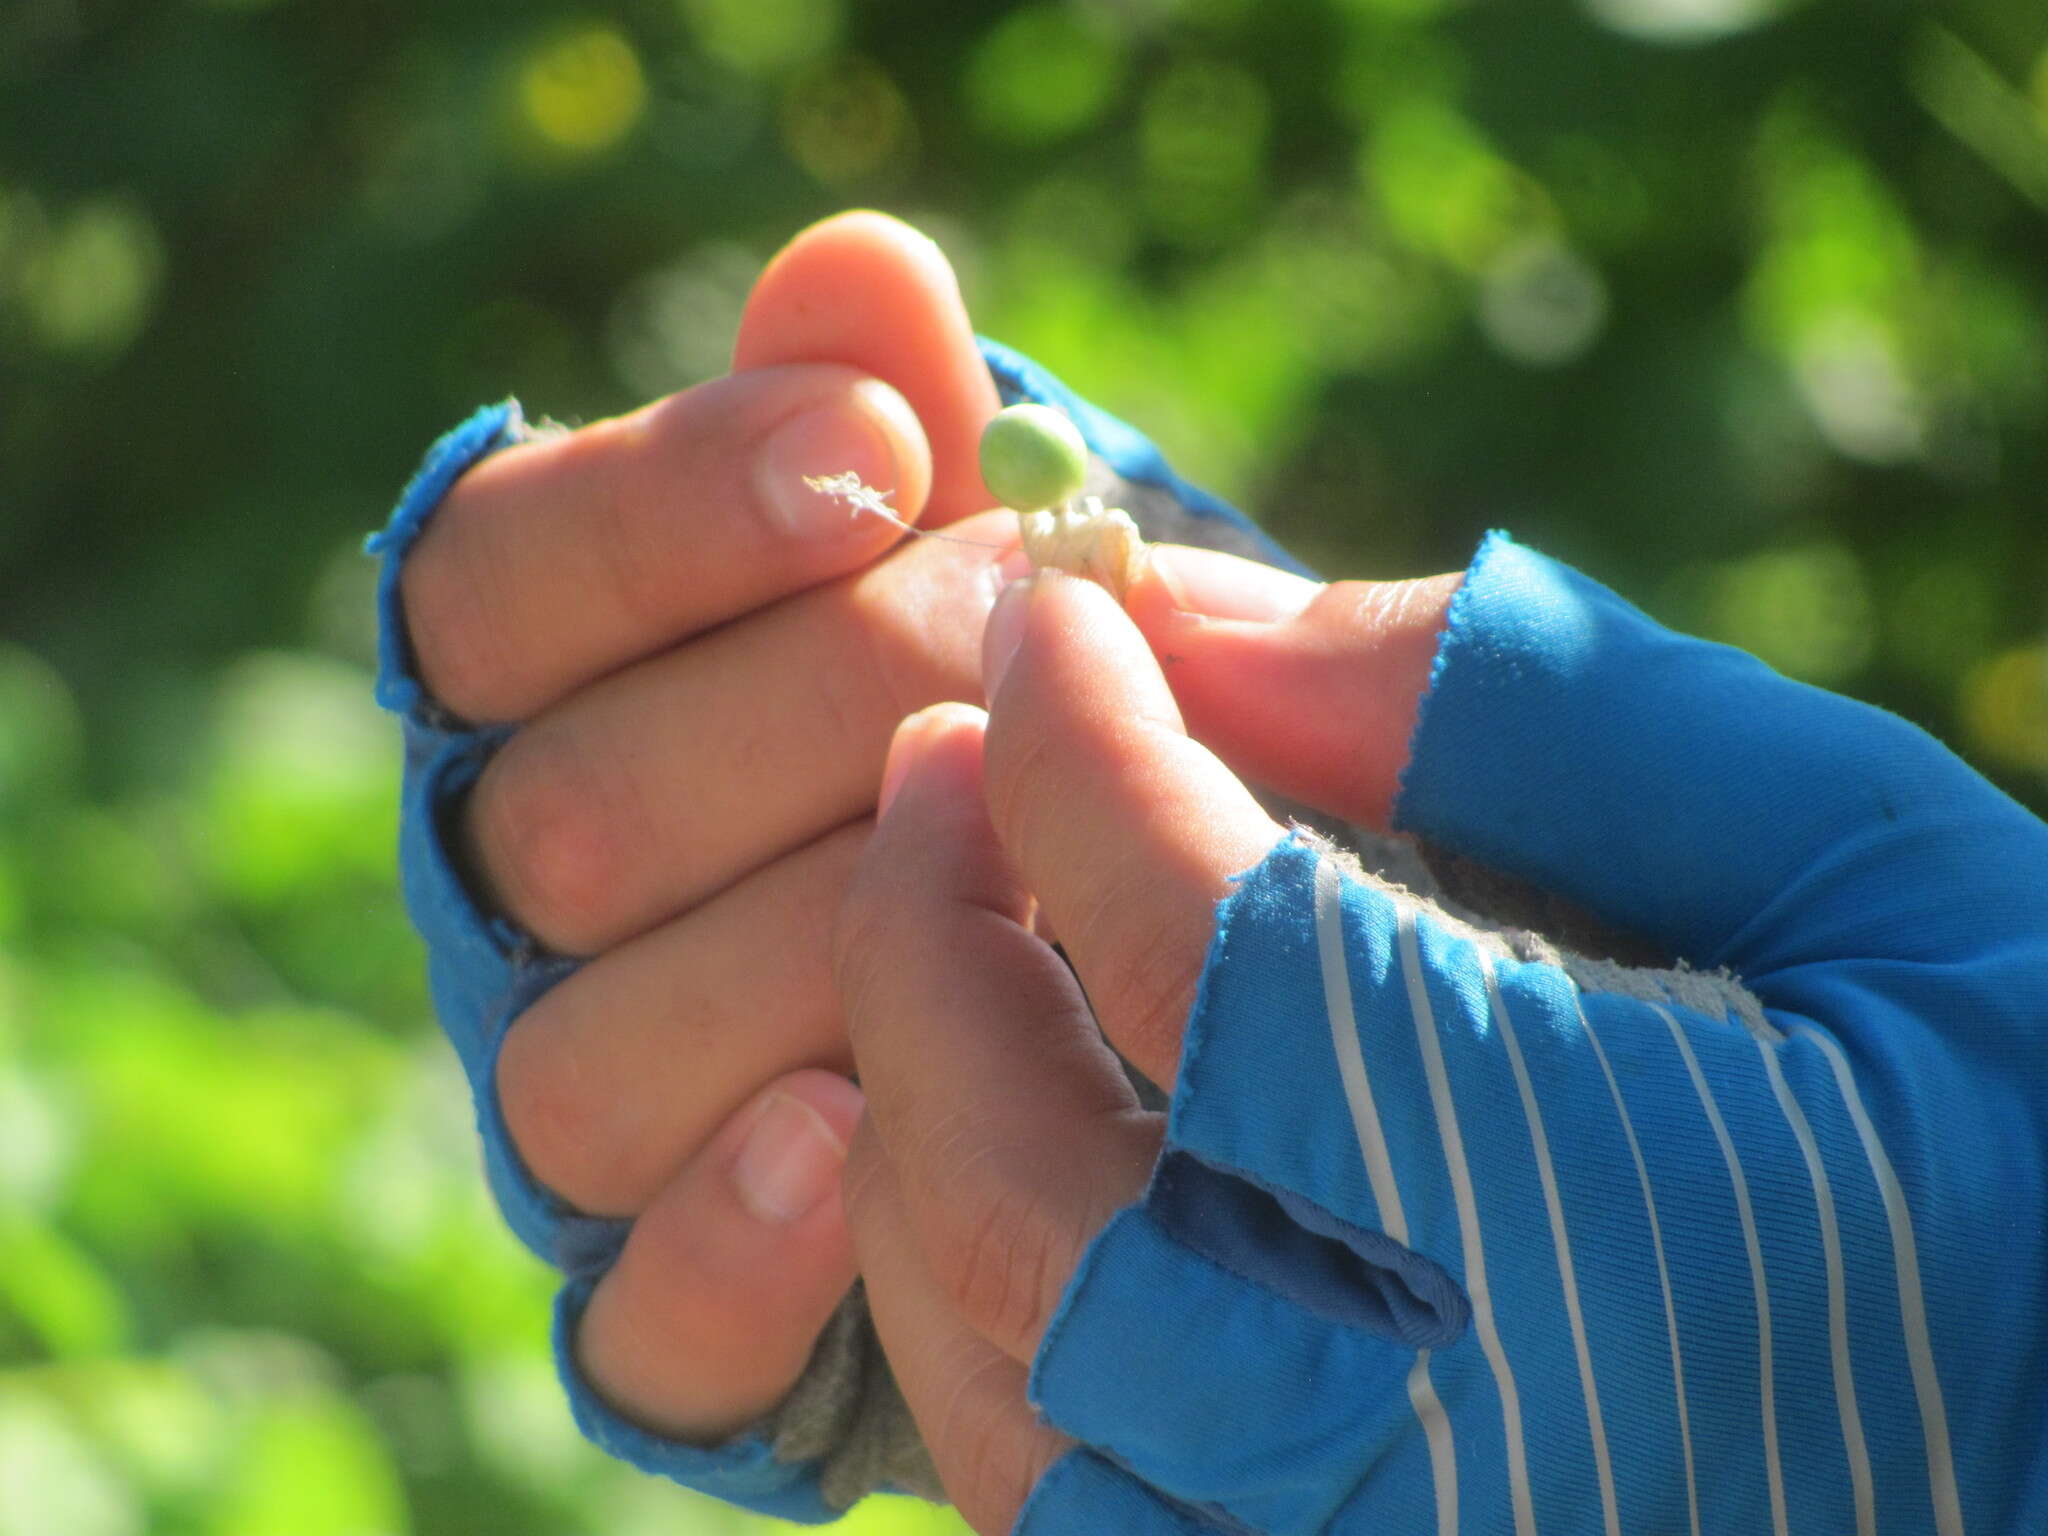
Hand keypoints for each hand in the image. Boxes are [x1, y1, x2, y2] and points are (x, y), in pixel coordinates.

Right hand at [394, 212, 1015, 1438]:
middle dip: (822, 728)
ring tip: (1019, 888)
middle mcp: (537, 914)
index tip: (889, 455)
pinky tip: (864, 1137)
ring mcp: (600, 1115)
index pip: (492, 585)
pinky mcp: (683, 1318)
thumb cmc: (1032, 724)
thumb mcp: (986, 565)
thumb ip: (898, 430)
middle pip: (561, 821)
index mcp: (563, 699)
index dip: (672, 514)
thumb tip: (859, 272)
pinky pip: (639, 1323)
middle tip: (1025, 682)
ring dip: (813, 962)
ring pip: (583, 1064)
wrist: (1126, 976)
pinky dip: (736, 1238)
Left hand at [837, 553, 2047, 1532]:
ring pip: (981, 1354)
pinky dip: (969, 1285)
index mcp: (1583, 1223)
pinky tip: (1021, 1139)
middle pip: (1011, 1176)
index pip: (1199, 944)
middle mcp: (1416, 1456)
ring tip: (963, 922)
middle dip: (928, 919)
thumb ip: (1525, 713)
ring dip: (915, 1100)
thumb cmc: (2025, 1154)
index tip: (1055, 603)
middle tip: (944, 750)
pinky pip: (1033, 1482)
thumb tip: (1194, 615)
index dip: (1077, 734)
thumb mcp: (1858, 865)